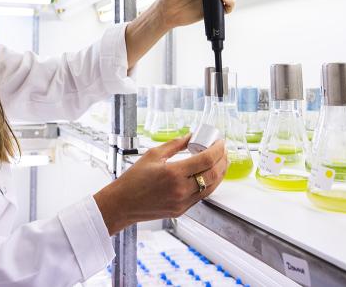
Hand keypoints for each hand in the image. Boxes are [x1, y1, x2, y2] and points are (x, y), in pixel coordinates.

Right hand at [93, 135, 227, 234]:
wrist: (123, 204)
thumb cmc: (134, 179)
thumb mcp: (153, 155)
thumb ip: (175, 144)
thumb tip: (191, 136)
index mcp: (173, 173)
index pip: (206, 159)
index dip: (218, 149)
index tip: (220, 142)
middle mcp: (181, 189)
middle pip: (214, 173)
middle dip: (223, 159)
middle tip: (223, 150)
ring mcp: (183, 202)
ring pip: (212, 187)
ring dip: (220, 173)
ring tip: (221, 161)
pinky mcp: (182, 210)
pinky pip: (202, 196)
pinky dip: (210, 184)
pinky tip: (209, 175)